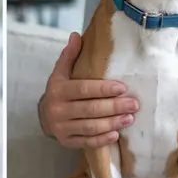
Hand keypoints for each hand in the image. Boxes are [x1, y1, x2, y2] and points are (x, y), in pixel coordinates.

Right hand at [37, 32, 138, 148]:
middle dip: (114, 107)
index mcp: (58, 90)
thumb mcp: (60, 72)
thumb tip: (76, 35)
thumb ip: (69, 55)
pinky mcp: (66, 142)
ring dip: (112, 123)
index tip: (123, 88)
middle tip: (134, 104)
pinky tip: (116, 134)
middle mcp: (58, 110)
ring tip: (130, 118)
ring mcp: (62, 128)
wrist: (43, 115)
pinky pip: (87, 142)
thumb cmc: (59, 90)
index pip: (84, 90)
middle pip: (90, 109)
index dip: (104, 89)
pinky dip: (102, 139)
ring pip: (90, 127)